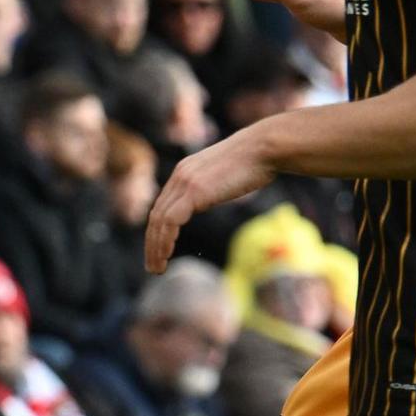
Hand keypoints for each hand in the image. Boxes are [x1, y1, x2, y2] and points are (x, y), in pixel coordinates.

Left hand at [147, 128, 278, 271]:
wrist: (264, 147)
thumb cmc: (254, 160)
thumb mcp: (223, 174)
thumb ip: (210, 185)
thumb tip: (209, 197)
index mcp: (184, 172)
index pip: (162, 207)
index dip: (157, 231)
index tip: (158, 250)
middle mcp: (178, 176)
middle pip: (155, 216)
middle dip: (152, 243)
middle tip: (153, 266)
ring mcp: (184, 183)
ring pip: (159, 221)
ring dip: (156, 247)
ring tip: (157, 268)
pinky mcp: (194, 191)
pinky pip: (171, 220)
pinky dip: (165, 239)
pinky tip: (166, 255)